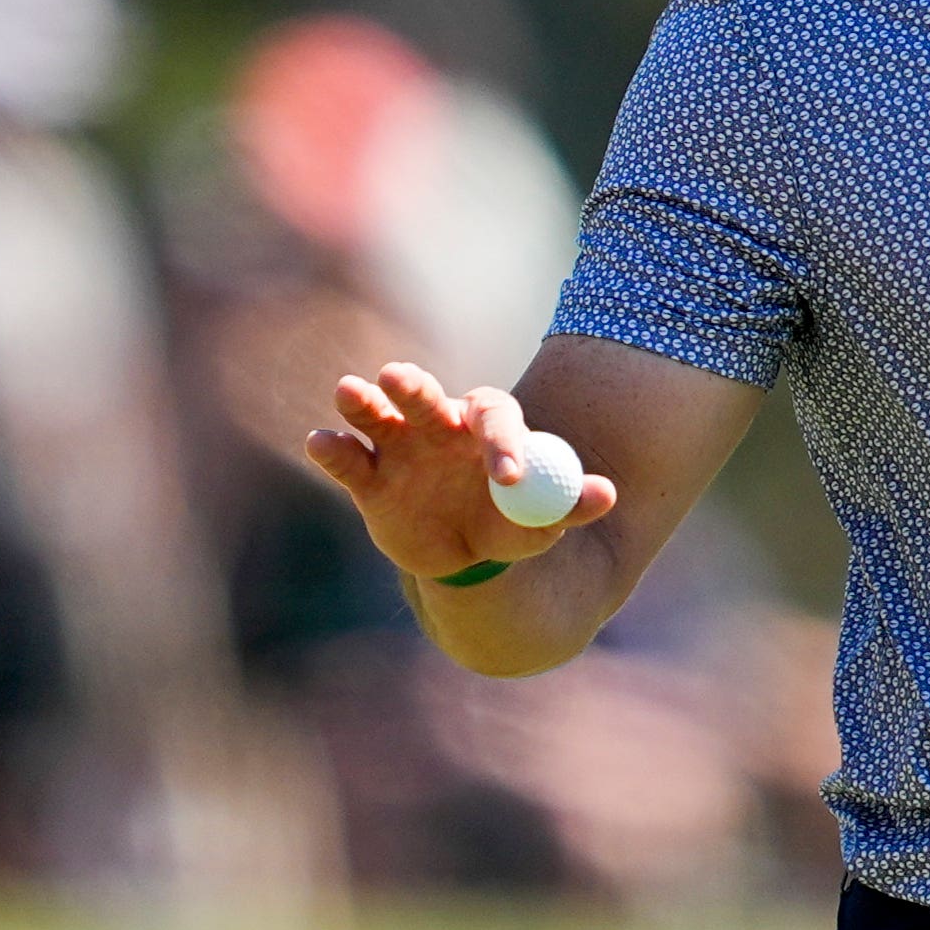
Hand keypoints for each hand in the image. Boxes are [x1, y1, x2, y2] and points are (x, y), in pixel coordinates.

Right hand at [303, 361, 620, 581]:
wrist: (469, 551)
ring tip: (350, 391)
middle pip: (424, 396)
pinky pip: (348, 459)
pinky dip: (333, 448)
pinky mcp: (368, 478)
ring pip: (377, 415)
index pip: (494, 417)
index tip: (511, 478)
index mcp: (487, 426)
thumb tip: (608, 494)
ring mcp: (398, 447)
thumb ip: (573, 502)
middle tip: (398, 378)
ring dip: (363, 402)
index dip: (503, 443)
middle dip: (412, 387)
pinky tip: (322, 442)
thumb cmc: (514, 519)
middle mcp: (438, 424)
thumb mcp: (547, 515)